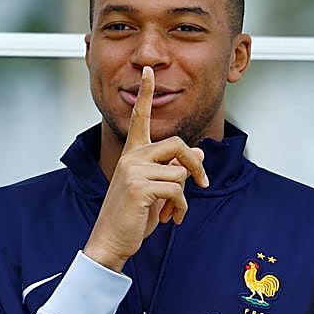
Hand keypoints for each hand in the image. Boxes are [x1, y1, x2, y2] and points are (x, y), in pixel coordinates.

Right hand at [83, 66, 207, 271]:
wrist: (111, 241)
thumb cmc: (132, 217)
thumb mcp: (156, 190)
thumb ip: (173, 169)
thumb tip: (196, 152)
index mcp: (132, 154)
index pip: (140, 119)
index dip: (146, 94)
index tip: (149, 72)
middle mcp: (131, 157)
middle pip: (177, 145)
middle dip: (196, 166)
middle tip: (202, 184)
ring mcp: (133, 170)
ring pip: (179, 173)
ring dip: (183, 198)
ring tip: (172, 213)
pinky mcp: (139, 187)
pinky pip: (176, 189)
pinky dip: (179, 208)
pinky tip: (169, 218)